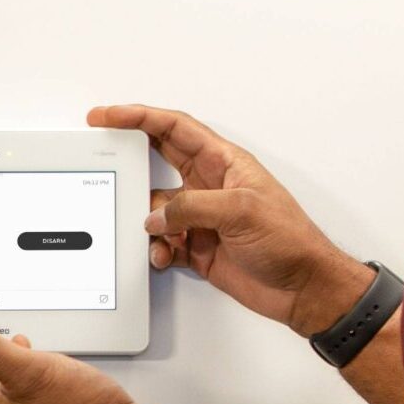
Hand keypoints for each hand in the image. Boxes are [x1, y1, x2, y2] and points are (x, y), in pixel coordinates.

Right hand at [87, 103, 371, 335]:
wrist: (302, 288)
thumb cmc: (290, 241)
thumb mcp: (241, 211)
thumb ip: (192, 207)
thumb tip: (156, 215)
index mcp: (225, 164)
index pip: (176, 129)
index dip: (141, 117)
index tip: (109, 115)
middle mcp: (211, 186)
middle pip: (160, 158)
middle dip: (130, 154)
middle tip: (101, 149)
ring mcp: (202, 217)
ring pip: (156, 209)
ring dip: (148, 221)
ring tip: (154, 233)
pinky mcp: (197, 247)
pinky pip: (163, 242)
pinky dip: (156, 250)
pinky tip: (164, 256)